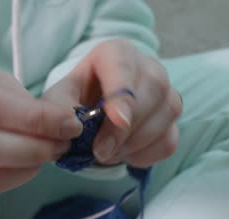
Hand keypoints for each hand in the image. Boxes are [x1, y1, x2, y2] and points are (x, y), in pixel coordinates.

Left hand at [44, 39, 181, 167]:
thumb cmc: (74, 103)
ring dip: (134, 143)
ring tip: (107, 152)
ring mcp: (165, 92)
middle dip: (126, 128)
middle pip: (154, 89)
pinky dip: (144, 154)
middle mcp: (147, 67)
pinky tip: (124, 153)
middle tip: (101, 151)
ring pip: (166, 114)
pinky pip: (169, 140)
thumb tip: (73, 127)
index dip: (123, 94)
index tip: (118, 120)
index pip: (124, 65)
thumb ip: (58, 110)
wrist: (89, 120)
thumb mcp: (57, 102)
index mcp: (115, 53)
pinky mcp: (170, 121)